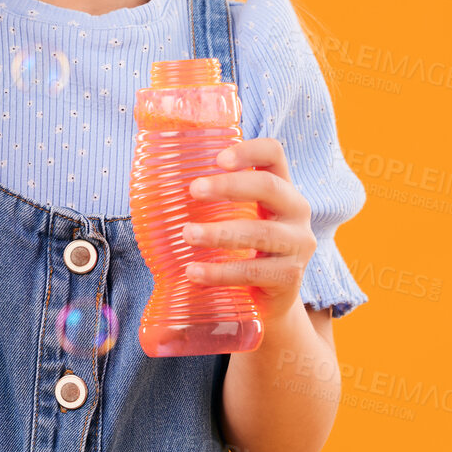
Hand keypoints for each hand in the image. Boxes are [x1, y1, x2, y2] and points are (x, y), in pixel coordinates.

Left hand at [183, 137, 315, 324]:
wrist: (270, 300)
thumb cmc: (244, 248)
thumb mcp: (239, 217)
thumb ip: (214, 200)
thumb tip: (153, 183)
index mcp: (282, 187)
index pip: (274, 155)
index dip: (249, 151)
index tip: (217, 159)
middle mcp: (296, 211)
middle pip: (269, 187)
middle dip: (229, 187)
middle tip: (193, 190)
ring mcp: (298, 244)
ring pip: (261, 232)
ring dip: (219, 232)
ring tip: (187, 234)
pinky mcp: (290, 277)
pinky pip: (253, 272)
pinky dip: (220, 272)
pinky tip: (195, 272)